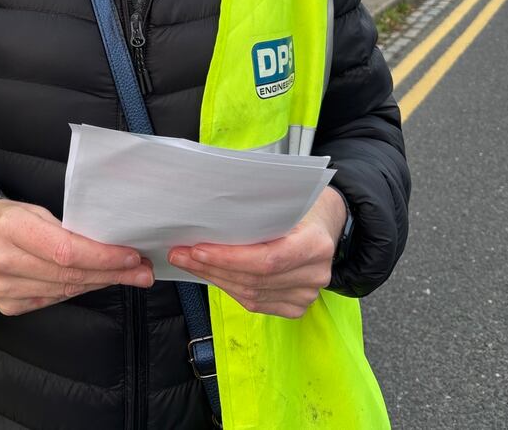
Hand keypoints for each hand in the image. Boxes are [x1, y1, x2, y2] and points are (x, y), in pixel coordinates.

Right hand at [0, 199, 154, 315]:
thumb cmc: (5, 219)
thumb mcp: (31, 210)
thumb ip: (63, 227)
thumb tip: (107, 242)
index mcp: (11, 228)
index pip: (65, 250)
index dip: (101, 256)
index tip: (130, 256)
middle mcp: (5, 262)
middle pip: (69, 274)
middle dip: (112, 273)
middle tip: (142, 271)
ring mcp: (5, 289)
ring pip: (65, 290)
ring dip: (101, 283)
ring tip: (130, 276)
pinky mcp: (9, 306)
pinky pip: (54, 299)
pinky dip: (78, 289)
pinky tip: (97, 281)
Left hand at [167, 186, 346, 318]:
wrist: (326, 225)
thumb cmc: (300, 206)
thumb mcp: (285, 200)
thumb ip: (256, 212)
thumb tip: (208, 217)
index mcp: (316, 244)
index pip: (267, 259)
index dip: (230, 258)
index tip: (197, 249)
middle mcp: (315, 274)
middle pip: (255, 279)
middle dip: (212, 267)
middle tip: (181, 255)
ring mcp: (307, 295)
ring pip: (252, 295)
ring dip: (215, 279)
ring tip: (189, 263)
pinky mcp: (296, 306)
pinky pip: (256, 303)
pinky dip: (230, 289)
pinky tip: (212, 275)